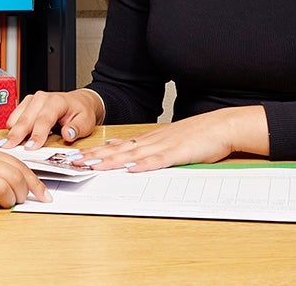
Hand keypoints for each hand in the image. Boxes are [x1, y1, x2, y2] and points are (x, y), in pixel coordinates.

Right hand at [0, 89, 102, 149]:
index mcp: (57, 101)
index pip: (44, 119)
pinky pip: (14, 118)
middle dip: (17, 134)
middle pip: (26, 118)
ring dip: (12, 132)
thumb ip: (77, 128)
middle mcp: (41, 98)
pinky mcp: (25, 105)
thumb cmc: (81, 112)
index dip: (37, 134)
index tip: (30, 147)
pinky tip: (12, 139)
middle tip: (8, 148)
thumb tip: (68, 134)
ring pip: (17, 117)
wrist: (78, 102)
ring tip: (7, 146)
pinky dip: (12, 129)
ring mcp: (31, 101)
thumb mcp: (86, 122)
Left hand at [72, 106, 267, 171]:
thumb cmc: (198, 136)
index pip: (116, 146)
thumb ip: (147, 147)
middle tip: (74, 162)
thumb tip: (126, 152)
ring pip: (132, 154)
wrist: (221, 126)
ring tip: (92, 166)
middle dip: (94, 156)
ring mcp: (164, 146)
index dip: (96, 152)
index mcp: (149, 139)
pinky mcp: (178, 153)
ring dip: (111, 161)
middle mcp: (152, 141)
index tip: (77, 157)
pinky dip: (144, 165)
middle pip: (118, 150)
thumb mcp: (168, 140)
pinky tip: (131, 169)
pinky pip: (158, 160)